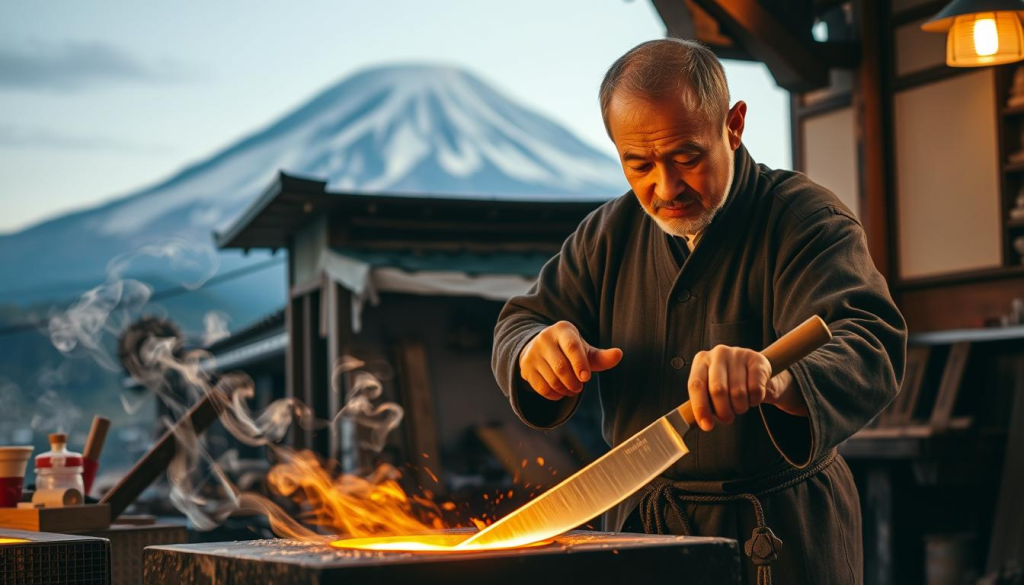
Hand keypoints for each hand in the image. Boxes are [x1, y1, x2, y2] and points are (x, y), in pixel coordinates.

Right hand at [519, 321, 622, 400]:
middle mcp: (544, 338)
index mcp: (563, 330)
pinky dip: (554, 395)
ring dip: (565, 390)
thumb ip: (601, 356)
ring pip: (552, 380)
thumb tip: (618, 354)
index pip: (572, 347)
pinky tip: (560, 391)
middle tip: (580, 386)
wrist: (540, 348)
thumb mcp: (585, 350)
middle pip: (561, 367)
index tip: (586, 378)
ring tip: (572, 389)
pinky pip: (542, 388)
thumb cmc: (570, 350)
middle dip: (574, 382)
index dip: (580, 364)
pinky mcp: (525, 367)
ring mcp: (532, 353)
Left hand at [688, 345, 806, 430]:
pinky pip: (755, 390)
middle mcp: (718, 354)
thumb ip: (704, 401)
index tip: (707, 426)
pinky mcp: (757, 360)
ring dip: (740, 407)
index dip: (700, 408)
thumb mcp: (711, 388)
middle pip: (718, 390)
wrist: (753, 370)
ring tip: (739, 405)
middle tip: (727, 418)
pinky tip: (752, 397)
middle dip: (723, 411)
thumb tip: (702, 422)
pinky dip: (754, 401)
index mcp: (701, 360)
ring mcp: (738, 354)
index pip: (696, 385)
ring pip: (738, 393)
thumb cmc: (727, 382)